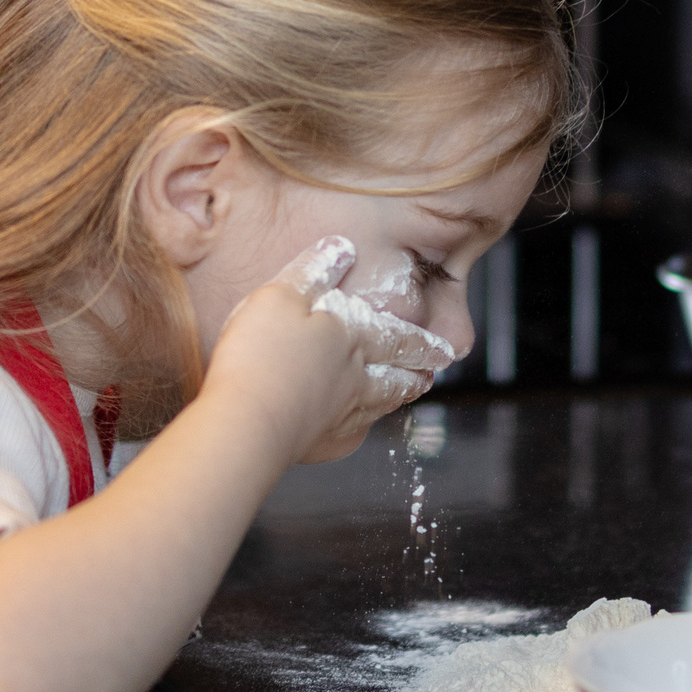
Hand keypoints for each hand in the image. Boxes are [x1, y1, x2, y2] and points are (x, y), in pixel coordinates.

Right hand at [205, 236, 460, 463]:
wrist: (247, 419)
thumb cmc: (261, 353)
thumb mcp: (282, 294)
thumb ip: (315, 270)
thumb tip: (343, 248)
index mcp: (352, 338)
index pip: (399, 339)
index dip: (423, 343)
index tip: (444, 349)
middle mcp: (356, 379)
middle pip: (396, 377)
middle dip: (416, 373)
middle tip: (432, 374)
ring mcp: (340, 415)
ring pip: (379, 406)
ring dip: (396, 398)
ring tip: (406, 395)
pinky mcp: (320, 443)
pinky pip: (350, 435)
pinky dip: (361, 428)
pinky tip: (355, 430)